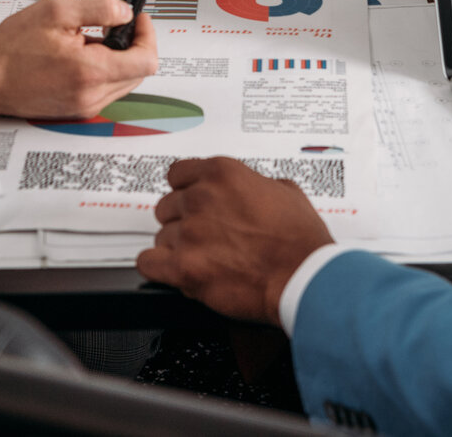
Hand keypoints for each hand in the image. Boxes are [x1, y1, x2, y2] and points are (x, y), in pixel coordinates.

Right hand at [0, 0, 158, 123]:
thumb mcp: (57, 12)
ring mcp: (85, 106)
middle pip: (139, 71)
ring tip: (89, 40)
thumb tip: (126, 12)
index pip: (147, 60)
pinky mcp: (77, 109)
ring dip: (117, 57)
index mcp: (91, 71)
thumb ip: (99, 7)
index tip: (138, 20)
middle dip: (132, 44)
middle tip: (112, 25)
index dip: (147, 35)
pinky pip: (105, 89)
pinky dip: (102, 70)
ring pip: (124, 80)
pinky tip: (79, 55)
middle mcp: (92, 95)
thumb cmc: (12, 49)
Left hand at [136, 157, 334, 325]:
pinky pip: (148, 263)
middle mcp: (201, 198)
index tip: (190, 200)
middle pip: (168, 206)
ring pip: (162, 236)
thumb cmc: (300, 240)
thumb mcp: (285, 191)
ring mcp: (190, 233)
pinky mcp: (184, 268)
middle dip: (183, 220)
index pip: (177, 174)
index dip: (185, 190)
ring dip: (177, 247)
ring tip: (202, 258)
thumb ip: (255, 184)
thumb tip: (248, 190)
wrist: (304, 277)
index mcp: (222, 174)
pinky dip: (157, 268)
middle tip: (203, 235)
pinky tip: (172, 271)